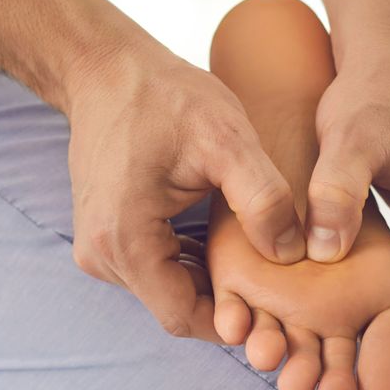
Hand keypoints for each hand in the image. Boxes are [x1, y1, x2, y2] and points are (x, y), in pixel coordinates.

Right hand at [64, 35, 305, 337]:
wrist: (106, 67)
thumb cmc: (164, 96)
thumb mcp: (226, 139)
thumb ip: (262, 199)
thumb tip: (291, 254)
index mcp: (125, 241)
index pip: (184, 318)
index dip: (234, 321)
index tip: (278, 311)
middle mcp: (101, 255)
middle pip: (176, 308)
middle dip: (228, 304)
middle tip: (281, 293)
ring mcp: (98, 246)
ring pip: (167, 290)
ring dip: (211, 284)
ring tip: (261, 268)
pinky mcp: (106, 233)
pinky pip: (156, 267)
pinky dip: (192, 264)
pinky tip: (228, 246)